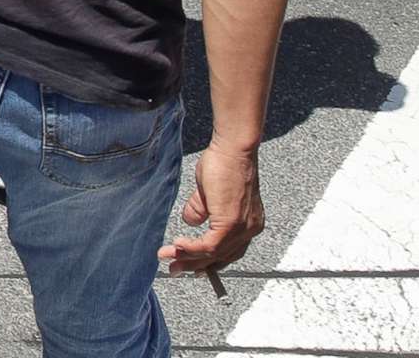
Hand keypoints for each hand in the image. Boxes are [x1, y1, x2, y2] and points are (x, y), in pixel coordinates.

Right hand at [161, 145, 265, 277]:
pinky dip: (190, 249)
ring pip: (213, 255)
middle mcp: (250, 230)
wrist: (233, 149)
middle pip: (221, 258)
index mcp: (248, 224)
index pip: (229, 252)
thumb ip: (200, 209)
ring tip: (168, 258)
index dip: (208, 261)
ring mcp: (242, 229)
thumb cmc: (223, 162)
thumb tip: (190, 222)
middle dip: (194, 266)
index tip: (189, 265)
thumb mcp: (208, 192)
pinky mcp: (231, 224)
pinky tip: (176, 247)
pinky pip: (209, 245)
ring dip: (187, 258)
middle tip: (174, 270)